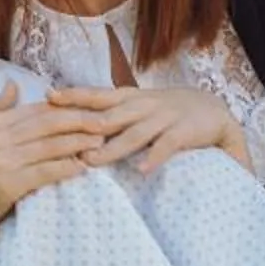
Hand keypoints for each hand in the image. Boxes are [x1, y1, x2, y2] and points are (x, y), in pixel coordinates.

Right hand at [0, 83, 109, 235]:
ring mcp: (3, 160)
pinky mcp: (9, 184)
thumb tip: (13, 84)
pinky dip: (65, 168)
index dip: (66, 108)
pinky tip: (82, 167)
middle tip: (104, 122)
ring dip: (78, 143)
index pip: (37, 110)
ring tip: (100, 142)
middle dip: (79, 121)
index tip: (89, 108)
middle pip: (48, 123)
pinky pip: (44, 172)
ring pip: (50, 146)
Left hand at [47, 84, 249, 174]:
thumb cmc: (169, 113)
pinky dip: (155, 156)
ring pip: (134, 133)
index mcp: (132, 98)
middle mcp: (145, 105)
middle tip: (60, 138)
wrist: (216, 112)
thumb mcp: (140, 107)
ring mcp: (165, 118)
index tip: (48, 97)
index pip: (98, 95)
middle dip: (85, 125)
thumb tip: (75, 121)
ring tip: (93, 160)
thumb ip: (113, 113)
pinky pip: (168, 145)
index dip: (74, 95)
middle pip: (110, 114)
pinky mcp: (185, 132)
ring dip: (112, 148)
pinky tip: (142, 170)